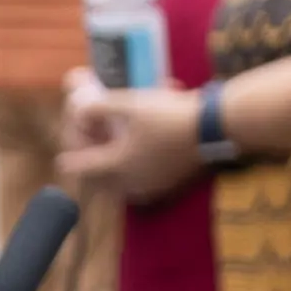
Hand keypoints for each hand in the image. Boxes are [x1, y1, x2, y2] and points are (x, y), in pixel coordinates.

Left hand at [54, 76, 206, 208]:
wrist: (218, 128)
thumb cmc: (171, 116)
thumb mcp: (131, 104)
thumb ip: (98, 107)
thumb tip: (78, 110)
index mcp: (116, 167)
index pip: (75, 165)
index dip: (72, 143)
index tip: (76, 125)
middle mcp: (130, 183)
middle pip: (95, 171)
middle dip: (92, 146)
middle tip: (97, 125)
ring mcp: (150, 186)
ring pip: (119, 172)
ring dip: (115, 150)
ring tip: (121, 124)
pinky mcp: (168, 182)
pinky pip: (142, 171)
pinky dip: (137, 154)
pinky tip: (146, 131)